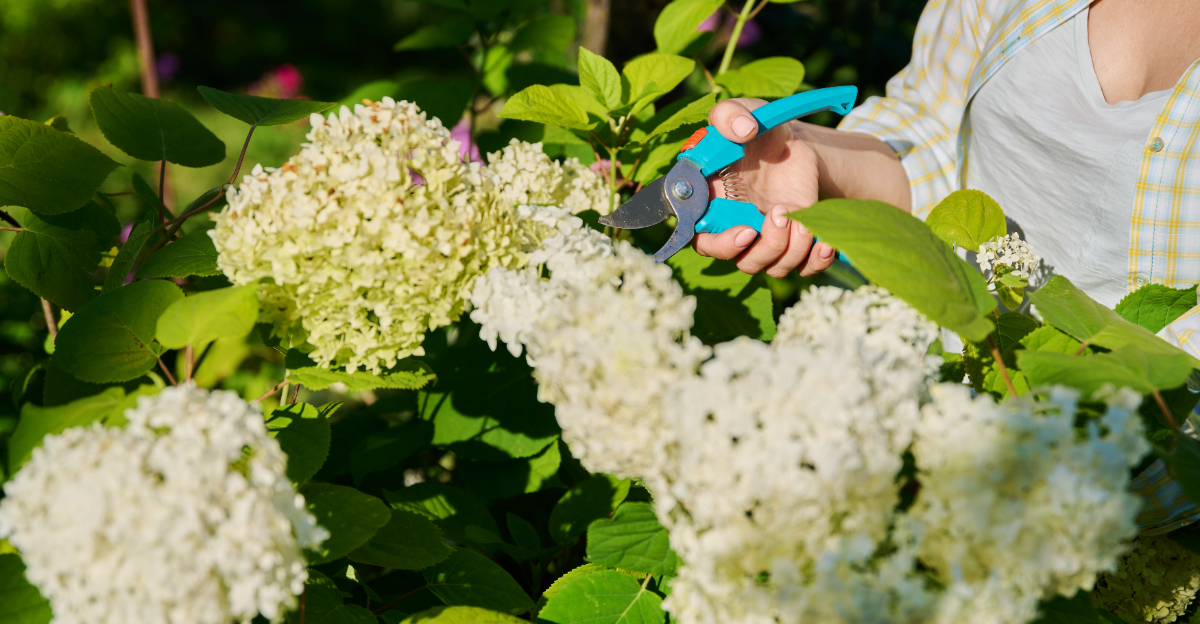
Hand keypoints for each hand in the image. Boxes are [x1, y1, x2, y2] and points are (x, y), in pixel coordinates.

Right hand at [692, 98, 836, 277]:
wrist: (794, 143)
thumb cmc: (758, 131)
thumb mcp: (742, 112)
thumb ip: (729, 114)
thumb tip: (740, 131)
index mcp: (711, 205)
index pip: (702, 241)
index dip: (720, 245)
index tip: (744, 232)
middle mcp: (735, 228)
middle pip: (741, 260)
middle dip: (763, 247)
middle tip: (779, 216)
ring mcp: (764, 239)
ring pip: (772, 266)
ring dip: (790, 250)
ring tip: (801, 220)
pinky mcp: (792, 243)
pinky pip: (802, 268)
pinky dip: (815, 261)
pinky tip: (825, 242)